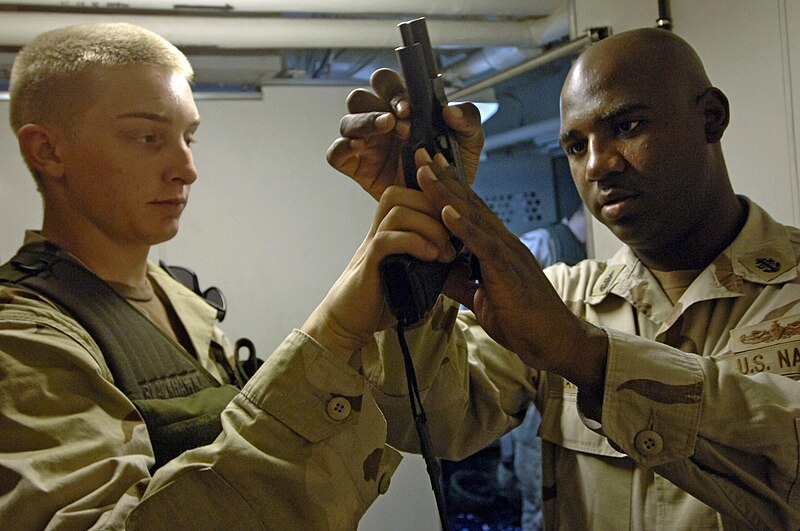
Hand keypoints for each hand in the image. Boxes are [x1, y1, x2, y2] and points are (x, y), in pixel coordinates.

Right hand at [301, 183, 454, 360]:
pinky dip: (414, 243)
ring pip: (398, 212)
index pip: (410, 193)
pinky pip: (387, 239)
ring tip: (444, 252)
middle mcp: (379, 230)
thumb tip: (464, 267)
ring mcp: (372, 243)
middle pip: (403, 194)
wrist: (350, 321)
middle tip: (454, 238)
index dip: (435, 198)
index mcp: (391, 229)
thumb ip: (434, 267)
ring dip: (429, 228)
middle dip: (435, 210)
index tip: (458, 220)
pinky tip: (431, 257)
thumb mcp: (416, 278)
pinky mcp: (368, 262)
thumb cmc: (383, 299)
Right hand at [326, 68, 483, 200]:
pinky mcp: (355, 166)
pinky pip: (336, 153)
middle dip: (376, 107)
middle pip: (360, 98)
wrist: (442, 206)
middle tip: (397, 123)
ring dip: (363, 123)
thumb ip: (468, 119)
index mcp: (402, 107)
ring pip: (347, 122)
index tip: (408, 108)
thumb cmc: (452, 169)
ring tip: (385, 132)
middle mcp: (379, 121)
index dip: (393, 90)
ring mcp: (366, 143)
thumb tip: (449, 110)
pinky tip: (362, 149)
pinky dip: (344, 147)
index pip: (387, 84)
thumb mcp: (470, 142)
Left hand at [416, 160, 607, 391]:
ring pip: (473, 217)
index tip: (427, 166)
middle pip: (469, 203)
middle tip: (420, 151)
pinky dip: (464, 227)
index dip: (446, 187)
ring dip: (447, 193)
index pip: (468, 210)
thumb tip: (435, 270)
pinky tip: (447, 211)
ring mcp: (508, 253)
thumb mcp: (481, 299)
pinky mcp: (508, 271)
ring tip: (426, 171)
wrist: (552, 343)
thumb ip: (461, 282)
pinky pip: (484, 245)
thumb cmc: (522, 321)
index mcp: (496, 247)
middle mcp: (503, 242)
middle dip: (442, 178)